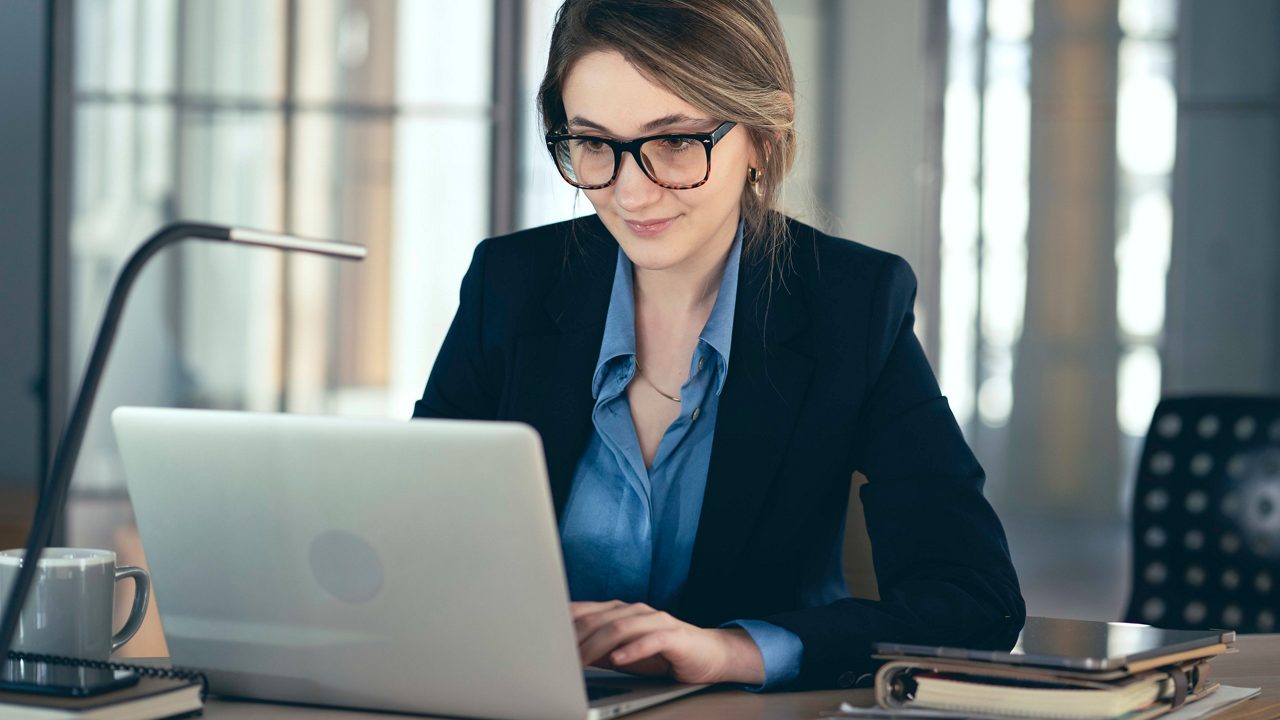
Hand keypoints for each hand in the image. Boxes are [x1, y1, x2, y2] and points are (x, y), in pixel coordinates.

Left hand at [570, 600, 764, 685]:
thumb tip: (569, 654)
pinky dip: (631, 650)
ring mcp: (655, 620)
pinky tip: (617, 660)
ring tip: (580, 662)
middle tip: (557, 657)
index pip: (586, 611)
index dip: (564, 624)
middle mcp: (636, 610)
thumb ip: (600, 649)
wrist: (708, 655)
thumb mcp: (625, 653)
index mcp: (621, 611)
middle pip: (598, 619)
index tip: (543, 638)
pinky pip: (649, 640)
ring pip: (619, 627)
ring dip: (596, 646)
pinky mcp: (673, 635)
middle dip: (575, 639)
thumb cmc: (664, 654)